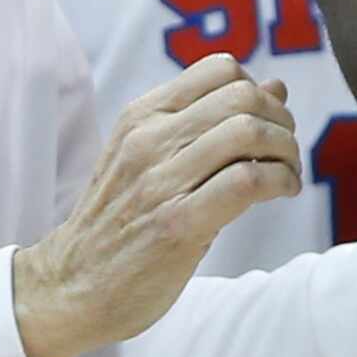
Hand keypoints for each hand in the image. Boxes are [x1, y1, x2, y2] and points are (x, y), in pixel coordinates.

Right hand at [13, 54, 300, 356]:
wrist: (69, 287)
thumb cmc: (120, 222)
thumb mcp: (152, 157)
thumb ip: (210, 122)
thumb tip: (277, 86)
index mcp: (141, 116)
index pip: (220, 69)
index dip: (259, 90)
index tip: (268, 122)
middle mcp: (149, 139)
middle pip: (243, 97)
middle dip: (281, 121)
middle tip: (285, 151)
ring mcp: (161, 181)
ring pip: (248, 132)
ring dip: (286, 151)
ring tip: (287, 175)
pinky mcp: (178, 224)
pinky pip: (247, 181)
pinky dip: (281, 181)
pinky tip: (282, 193)